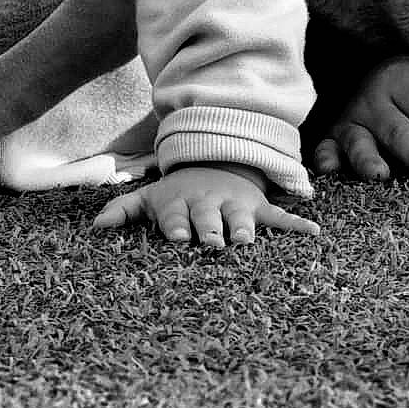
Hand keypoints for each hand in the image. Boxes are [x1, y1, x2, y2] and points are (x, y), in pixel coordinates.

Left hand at [91, 167, 319, 248]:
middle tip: (213, 242)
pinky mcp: (259, 208)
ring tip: (249, 239)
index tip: (175, 237)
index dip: (176, 226)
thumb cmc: (177, 195)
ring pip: (243, 219)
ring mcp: (235, 206)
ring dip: (246, 228)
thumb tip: (94, 228)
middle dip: (211, 231)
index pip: (176, 218)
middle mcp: (209, 205)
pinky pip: (280, 217)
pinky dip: (297, 225)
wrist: (214, 165)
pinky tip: (314, 233)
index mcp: (180, 206)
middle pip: (209, 220)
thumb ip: (123, 211)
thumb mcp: (150, 198)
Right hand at [311, 56, 408, 185]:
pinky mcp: (330, 137)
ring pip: (360, 141)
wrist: (362, 65)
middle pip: (401, 130)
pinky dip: (324, 160)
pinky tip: (328, 172)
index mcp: (406, 79)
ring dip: (368, 158)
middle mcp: (375, 97)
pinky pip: (323, 149)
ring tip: (381, 176)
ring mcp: (350, 118)